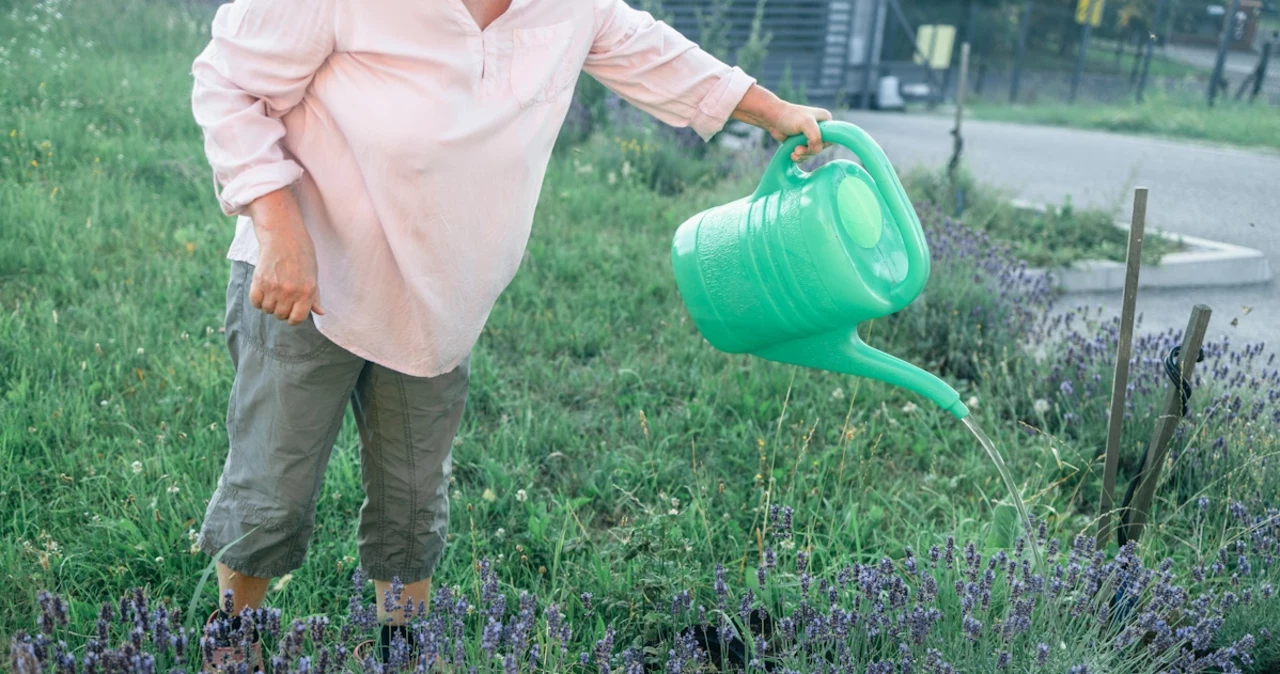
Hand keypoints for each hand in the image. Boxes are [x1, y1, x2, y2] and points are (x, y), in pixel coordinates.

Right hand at [246, 188, 325, 325]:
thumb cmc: (301, 254)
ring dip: (268, 303)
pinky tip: (263, 289)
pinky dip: (257, 299)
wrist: (283, 234)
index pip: (297, 319)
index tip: (291, 312)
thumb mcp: (313, 275)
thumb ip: (314, 297)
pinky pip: (255, 302)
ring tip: (273, 289)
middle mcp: (290, 291)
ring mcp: (274, 287)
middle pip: (280, 315)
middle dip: (281, 309)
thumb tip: (320, 313)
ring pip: (267, 309)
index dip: (293, 318)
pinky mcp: (259, 281)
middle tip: (282, 295)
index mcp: (307, 291)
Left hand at [731, 85, 833, 161]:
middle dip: (809, 151)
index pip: (832, 138)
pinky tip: (792, 155)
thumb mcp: (806, 123)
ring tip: (794, 152)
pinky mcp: (802, 143)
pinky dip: (799, 157)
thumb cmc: (789, 117)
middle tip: (798, 150)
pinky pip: (805, 155)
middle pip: (821, 147)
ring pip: (812, 153)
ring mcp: (810, 136)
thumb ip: (815, 136)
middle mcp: (820, 128)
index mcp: (825, 120)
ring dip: (803, 155)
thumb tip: (817, 150)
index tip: (810, 144)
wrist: (772, 118)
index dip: (822, 144)